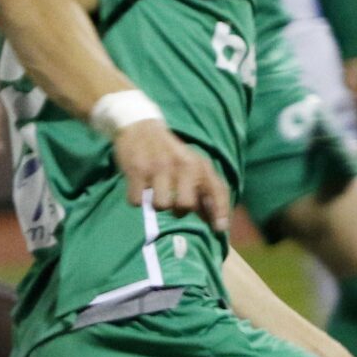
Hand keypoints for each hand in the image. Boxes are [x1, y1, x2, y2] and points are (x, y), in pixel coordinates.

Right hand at [113, 119, 228, 232]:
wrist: (141, 127)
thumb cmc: (171, 154)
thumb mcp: (193, 165)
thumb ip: (207, 191)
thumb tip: (218, 224)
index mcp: (199, 164)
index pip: (217, 190)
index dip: (220, 212)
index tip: (219, 229)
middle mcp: (182, 165)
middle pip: (185, 206)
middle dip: (178, 210)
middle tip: (173, 200)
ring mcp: (159, 167)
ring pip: (161, 205)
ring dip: (157, 203)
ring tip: (155, 192)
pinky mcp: (137, 169)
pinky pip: (137, 201)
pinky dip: (136, 199)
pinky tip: (139, 187)